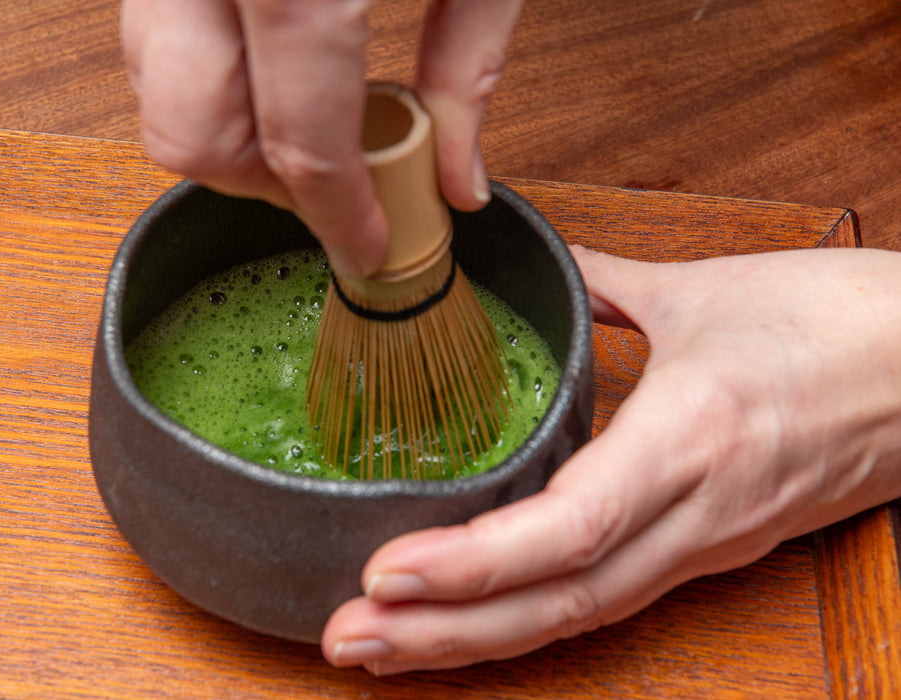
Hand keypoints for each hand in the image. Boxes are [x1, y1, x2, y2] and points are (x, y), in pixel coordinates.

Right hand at [121, 0, 523, 277]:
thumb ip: (469, 65)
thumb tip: (460, 182)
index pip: (302, 141)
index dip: (338, 214)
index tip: (367, 249)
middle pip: (195, 134)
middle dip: (264, 189)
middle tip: (326, 192)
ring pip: (156, 93)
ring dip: (227, 142)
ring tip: (299, 135)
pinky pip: (152, 44)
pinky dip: (204, 84)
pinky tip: (266, 78)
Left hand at [321, 246, 900, 673]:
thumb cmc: (839, 322)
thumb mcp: (705, 290)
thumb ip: (606, 283)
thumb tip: (544, 270)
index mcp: (692, 438)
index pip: (570, 529)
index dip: (473, 564)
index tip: (384, 574)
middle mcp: (696, 514)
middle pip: (561, 601)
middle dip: (448, 634)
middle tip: (347, 643)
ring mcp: (707, 543)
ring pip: (582, 614)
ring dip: (478, 639)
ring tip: (386, 647)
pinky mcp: (715, 549)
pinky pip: (611, 597)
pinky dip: (534, 614)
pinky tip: (476, 619)